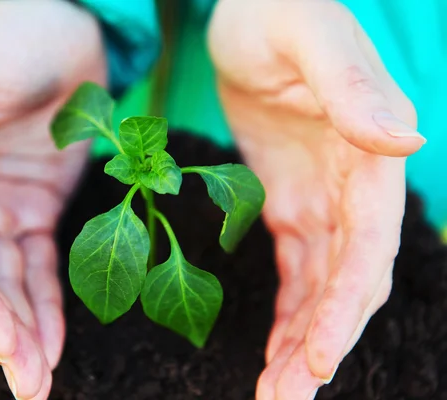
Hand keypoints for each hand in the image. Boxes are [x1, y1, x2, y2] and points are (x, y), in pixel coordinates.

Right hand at [0, 1, 105, 397]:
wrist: (65, 29)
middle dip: (0, 330)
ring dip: (24, 329)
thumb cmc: (5, 34)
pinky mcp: (35, 209)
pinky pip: (39, 264)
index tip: (3, 337)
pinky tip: (53, 340)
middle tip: (29, 383)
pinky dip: (47, 302)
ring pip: (7, 281)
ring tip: (41, 377)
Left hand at [208, 1, 423, 397]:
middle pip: (347, 280)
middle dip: (321, 343)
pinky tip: (274, 349)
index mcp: (369, 154)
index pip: (369, 245)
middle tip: (283, 399)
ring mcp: (321, 199)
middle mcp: (354, 187)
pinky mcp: (288, 203)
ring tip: (274, 392)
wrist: (248, 14)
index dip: (347, 305)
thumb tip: (406, 139)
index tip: (319, 358)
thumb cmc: (276, 11)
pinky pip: (293, 268)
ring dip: (300, 341)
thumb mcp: (308, 36)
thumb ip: (352, 84)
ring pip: (320, 286)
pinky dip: (286, 311)